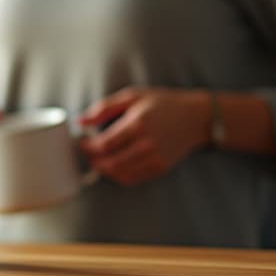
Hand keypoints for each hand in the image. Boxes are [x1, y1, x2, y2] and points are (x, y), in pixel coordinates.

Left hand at [78, 88, 210, 186]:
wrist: (195, 117)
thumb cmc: (162, 103)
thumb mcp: (132, 96)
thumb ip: (104, 108)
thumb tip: (80, 121)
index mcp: (138, 124)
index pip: (104, 144)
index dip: (88, 147)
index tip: (82, 142)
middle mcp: (147, 144)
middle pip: (110, 163)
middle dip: (93, 160)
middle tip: (87, 152)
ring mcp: (155, 159)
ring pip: (120, 174)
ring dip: (104, 169)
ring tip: (99, 159)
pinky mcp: (160, 168)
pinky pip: (133, 178)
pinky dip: (118, 175)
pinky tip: (114, 165)